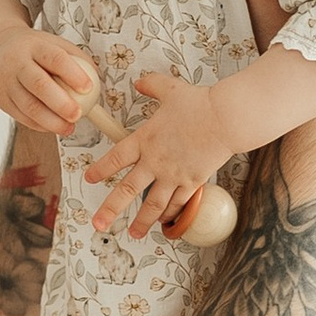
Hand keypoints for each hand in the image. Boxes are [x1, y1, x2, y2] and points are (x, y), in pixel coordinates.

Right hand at [0, 20, 100, 139]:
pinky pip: (22, 117)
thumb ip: (75, 58)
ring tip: (69, 128)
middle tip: (78, 114)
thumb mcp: (52, 43)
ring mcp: (6, 82)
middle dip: (60, 103)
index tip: (89, 88)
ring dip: (51, 121)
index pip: (54, 58)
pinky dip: (40, 125)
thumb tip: (97, 77)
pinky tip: (54, 127)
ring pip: (28, 106)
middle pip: (38, 84)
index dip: (72, 74)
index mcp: (34, 46)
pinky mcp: (1, 100)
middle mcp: (16, 63)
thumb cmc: (33, 50)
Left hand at [84, 69, 226, 238]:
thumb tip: (140, 82)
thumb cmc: (199, 103)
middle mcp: (155, 162)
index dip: (100, 169)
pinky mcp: (192, 182)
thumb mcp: (170, 89)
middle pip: (127, 190)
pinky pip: (178, 203)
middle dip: (110, 209)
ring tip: (133, 233)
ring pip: (153, 205)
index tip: (89, 178)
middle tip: (98, 224)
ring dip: (141, 221)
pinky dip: (170, 214)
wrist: (226, 118)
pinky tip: (164, 222)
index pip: (115, 158)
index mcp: (145, 140)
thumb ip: (151, 85)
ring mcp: (173, 175)